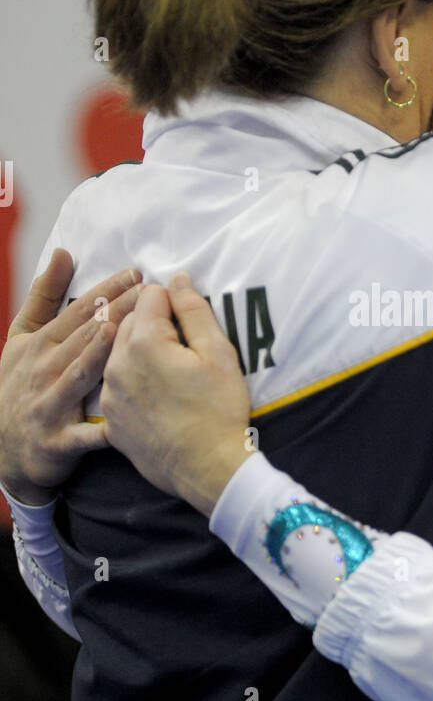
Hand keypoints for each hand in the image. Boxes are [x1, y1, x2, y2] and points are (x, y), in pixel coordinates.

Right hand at [0, 249, 141, 504]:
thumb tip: (62, 252)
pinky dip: (102, 428)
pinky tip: (127, 416)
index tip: (136, 273)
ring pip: (80, 376)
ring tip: (124, 335)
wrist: (0, 448)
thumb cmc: (17, 385)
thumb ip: (44, 296)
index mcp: (42, 343)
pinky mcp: (58, 441)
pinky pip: (83, 434)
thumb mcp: (21, 337)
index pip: (78, 311)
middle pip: (85, 336)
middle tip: (149, 294)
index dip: (107, 291)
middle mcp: (45, 369)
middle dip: (116, 313)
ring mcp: (50, 404)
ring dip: (100, 355)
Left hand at [100, 275, 254, 516]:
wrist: (210, 470)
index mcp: (143, 343)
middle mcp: (115, 365)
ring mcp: (109, 397)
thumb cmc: (220, 410)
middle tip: (183, 349)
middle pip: (127, 323)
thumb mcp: (218, 353)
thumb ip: (194, 310)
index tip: (190, 324)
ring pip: (118, 355)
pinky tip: (157, 399)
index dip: (173, 304)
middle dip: (152, 326)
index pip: (149, 297)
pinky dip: (132, 385)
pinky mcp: (110, 423)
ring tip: (170, 375)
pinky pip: (116, 388)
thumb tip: (176, 279)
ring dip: (139, 354)